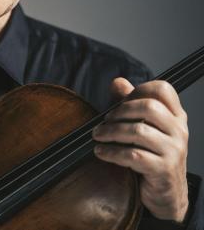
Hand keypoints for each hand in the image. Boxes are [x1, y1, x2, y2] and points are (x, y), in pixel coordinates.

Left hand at [92, 77, 188, 221]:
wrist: (167, 194)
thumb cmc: (151, 155)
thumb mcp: (144, 126)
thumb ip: (131, 103)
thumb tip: (117, 82)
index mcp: (175, 116)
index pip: (163, 89)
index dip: (138, 90)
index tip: (120, 101)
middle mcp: (179, 130)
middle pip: (149, 106)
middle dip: (120, 111)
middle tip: (104, 120)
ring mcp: (174, 151)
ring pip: (138, 131)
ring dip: (111, 132)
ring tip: (97, 135)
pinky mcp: (163, 170)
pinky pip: (133, 156)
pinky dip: (112, 152)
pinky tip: (101, 152)